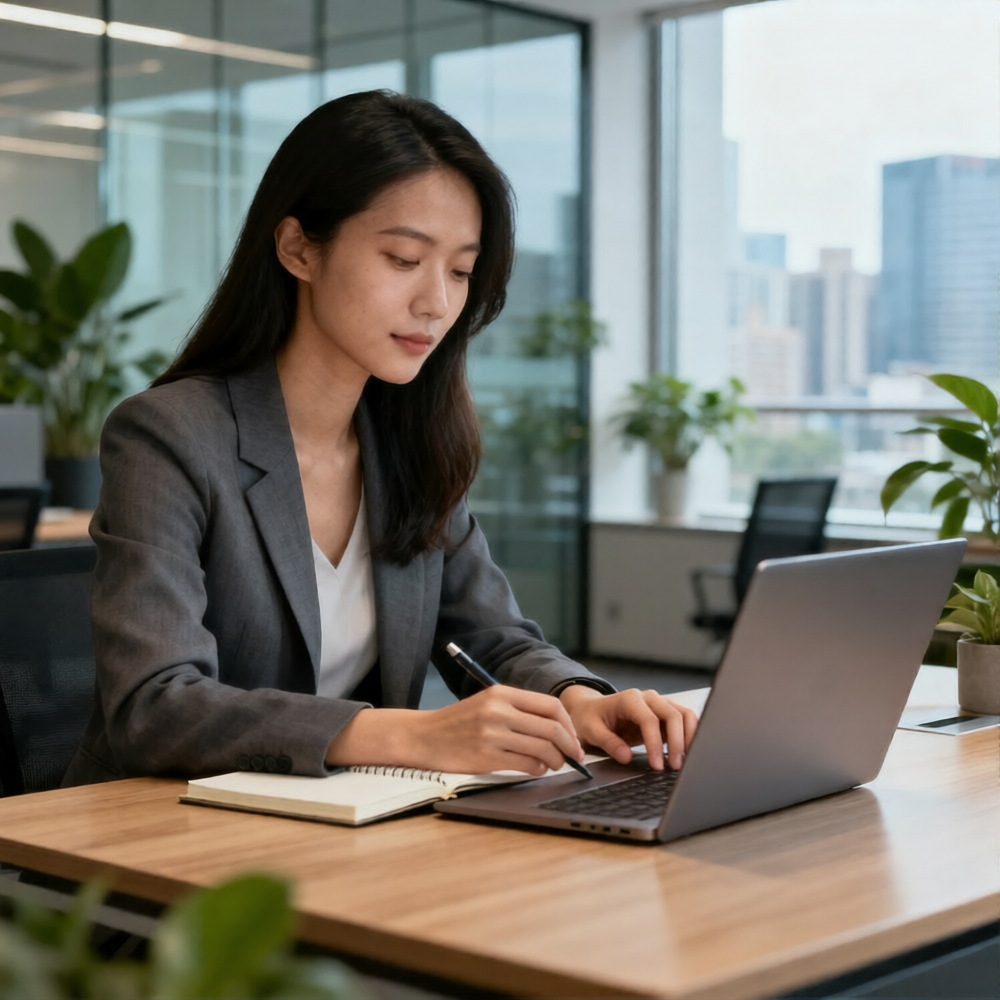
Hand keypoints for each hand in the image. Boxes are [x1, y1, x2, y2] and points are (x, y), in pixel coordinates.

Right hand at [326, 686, 584, 774]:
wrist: (423, 736)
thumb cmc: (458, 722)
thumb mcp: (487, 703)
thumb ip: (518, 710)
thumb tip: (558, 728)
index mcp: (502, 693)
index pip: (550, 705)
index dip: (568, 724)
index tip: (573, 738)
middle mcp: (499, 710)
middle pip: (552, 728)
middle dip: (569, 745)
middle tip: (575, 757)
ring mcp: (493, 734)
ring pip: (543, 748)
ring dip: (557, 760)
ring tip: (555, 765)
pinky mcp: (487, 757)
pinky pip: (527, 764)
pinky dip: (539, 769)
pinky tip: (537, 769)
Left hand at [558, 686, 698, 770]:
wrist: (592, 710)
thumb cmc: (591, 718)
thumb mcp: (591, 730)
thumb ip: (608, 742)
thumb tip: (626, 757)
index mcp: (629, 699)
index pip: (650, 720)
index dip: (655, 743)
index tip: (657, 765)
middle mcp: (648, 698)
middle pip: (673, 715)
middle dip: (677, 742)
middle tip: (675, 767)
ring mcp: (659, 704)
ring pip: (685, 715)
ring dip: (688, 738)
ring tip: (683, 761)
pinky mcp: (666, 714)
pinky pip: (685, 721)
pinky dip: (689, 736)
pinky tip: (685, 753)